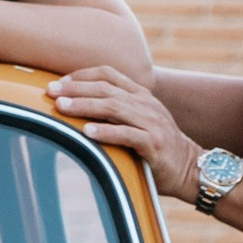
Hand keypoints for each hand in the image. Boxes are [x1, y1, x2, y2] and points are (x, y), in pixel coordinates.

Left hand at [51, 65, 200, 197]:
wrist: (191, 168)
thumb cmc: (157, 147)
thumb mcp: (138, 120)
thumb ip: (116, 110)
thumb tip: (75, 107)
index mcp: (140, 95)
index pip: (108, 74)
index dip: (81, 75)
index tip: (58, 82)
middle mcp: (145, 104)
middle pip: (105, 88)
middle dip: (75, 88)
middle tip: (50, 92)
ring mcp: (151, 122)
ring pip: (113, 107)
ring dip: (84, 105)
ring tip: (62, 107)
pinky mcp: (153, 144)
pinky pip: (127, 134)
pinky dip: (106, 132)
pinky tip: (86, 132)